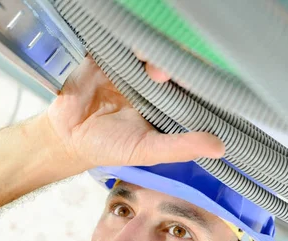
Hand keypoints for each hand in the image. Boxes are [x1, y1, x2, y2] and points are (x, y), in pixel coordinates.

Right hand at [43, 56, 224, 172]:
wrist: (67, 137)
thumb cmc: (109, 146)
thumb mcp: (147, 150)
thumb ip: (181, 147)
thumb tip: (220, 148)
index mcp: (169, 101)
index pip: (194, 84)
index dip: (203, 82)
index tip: (208, 87)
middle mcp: (154, 80)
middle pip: (176, 61)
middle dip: (181, 66)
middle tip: (175, 78)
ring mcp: (133, 65)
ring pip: (154, 49)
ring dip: (159, 55)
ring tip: (156, 73)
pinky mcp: (110, 54)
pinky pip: (124, 42)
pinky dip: (133, 44)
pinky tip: (137, 55)